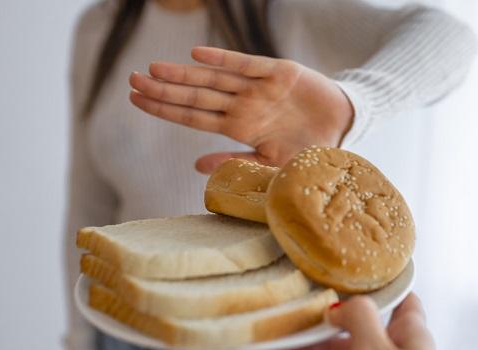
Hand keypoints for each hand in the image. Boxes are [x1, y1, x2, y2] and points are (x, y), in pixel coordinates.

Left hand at [128, 47, 353, 172]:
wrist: (345, 130)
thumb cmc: (308, 150)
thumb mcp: (272, 165)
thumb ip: (236, 163)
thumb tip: (196, 165)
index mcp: (240, 128)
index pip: (193, 117)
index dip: (165, 109)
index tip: (136, 100)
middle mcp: (244, 105)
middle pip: (197, 97)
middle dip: (164, 89)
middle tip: (132, 80)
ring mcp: (260, 88)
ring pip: (215, 79)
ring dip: (185, 75)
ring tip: (154, 69)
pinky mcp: (280, 73)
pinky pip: (247, 65)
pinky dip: (224, 61)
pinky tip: (197, 56)